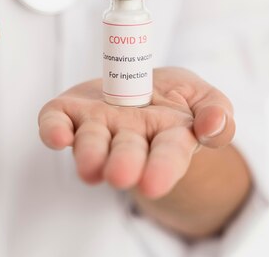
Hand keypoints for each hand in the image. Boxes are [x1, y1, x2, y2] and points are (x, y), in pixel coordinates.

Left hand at [38, 67, 233, 197]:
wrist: (137, 84)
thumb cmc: (175, 99)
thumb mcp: (205, 97)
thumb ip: (216, 111)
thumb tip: (213, 125)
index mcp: (167, 137)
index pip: (168, 156)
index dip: (162, 169)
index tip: (153, 183)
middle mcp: (128, 137)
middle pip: (125, 153)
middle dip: (123, 164)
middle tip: (119, 176)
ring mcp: (95, 125)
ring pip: (90, 142)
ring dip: (89, 153)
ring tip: (89, 168)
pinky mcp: (67, 112)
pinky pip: (55, 122)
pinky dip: (52, 130)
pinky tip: (56, 137)